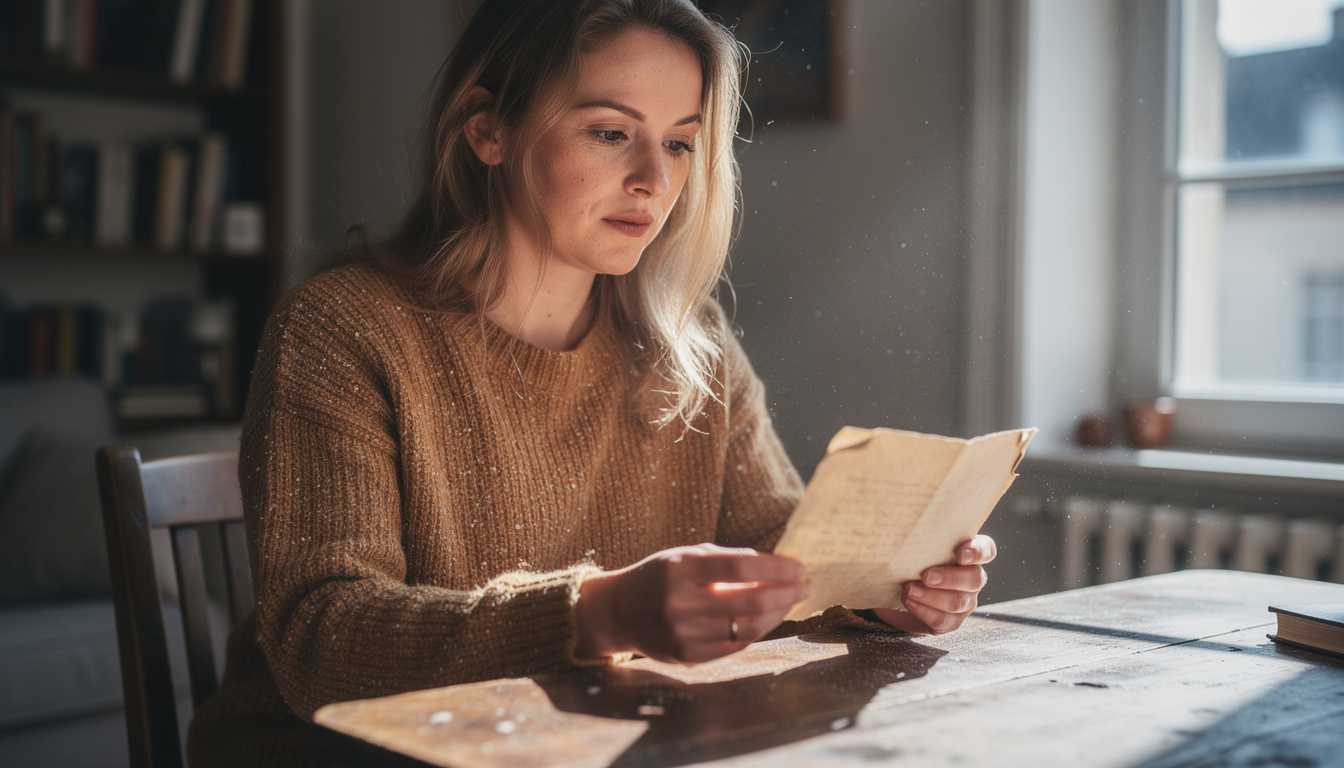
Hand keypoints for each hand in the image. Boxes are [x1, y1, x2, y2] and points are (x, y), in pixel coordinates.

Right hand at [575, 544, 810, 663]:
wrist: (617, 611)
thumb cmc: (658, 577)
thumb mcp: (685, 556)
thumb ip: (726, 559)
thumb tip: (773, 564)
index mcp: (681, 568)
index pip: (742, 566)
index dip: (777, 566)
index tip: (799, 566)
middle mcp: (682, 602)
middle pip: (751, 600)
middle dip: (787, 592)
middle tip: (805, 586)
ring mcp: (684, 632)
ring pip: (749, 627)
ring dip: (778, 614)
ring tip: (790, 602)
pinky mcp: (688, 655)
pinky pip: (735, 646)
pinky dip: (758, 631)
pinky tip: (768, 619)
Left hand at [872, 535, 995, 634]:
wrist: (896, 593)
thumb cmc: (909, 562)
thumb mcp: (915, 547)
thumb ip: (919, 537)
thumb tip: (900, 520)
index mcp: (969, 556)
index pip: (987, 550)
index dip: (978, 552)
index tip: (960, 554)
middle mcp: (972, 579)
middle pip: (975, 579)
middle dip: (950, 578)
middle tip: (926, 575)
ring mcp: (964, 603)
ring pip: (958, 602)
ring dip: (931, 596)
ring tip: (908, 589)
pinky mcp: (950, 623)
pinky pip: (942, 620)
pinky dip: (923, 610)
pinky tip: (909, 601)